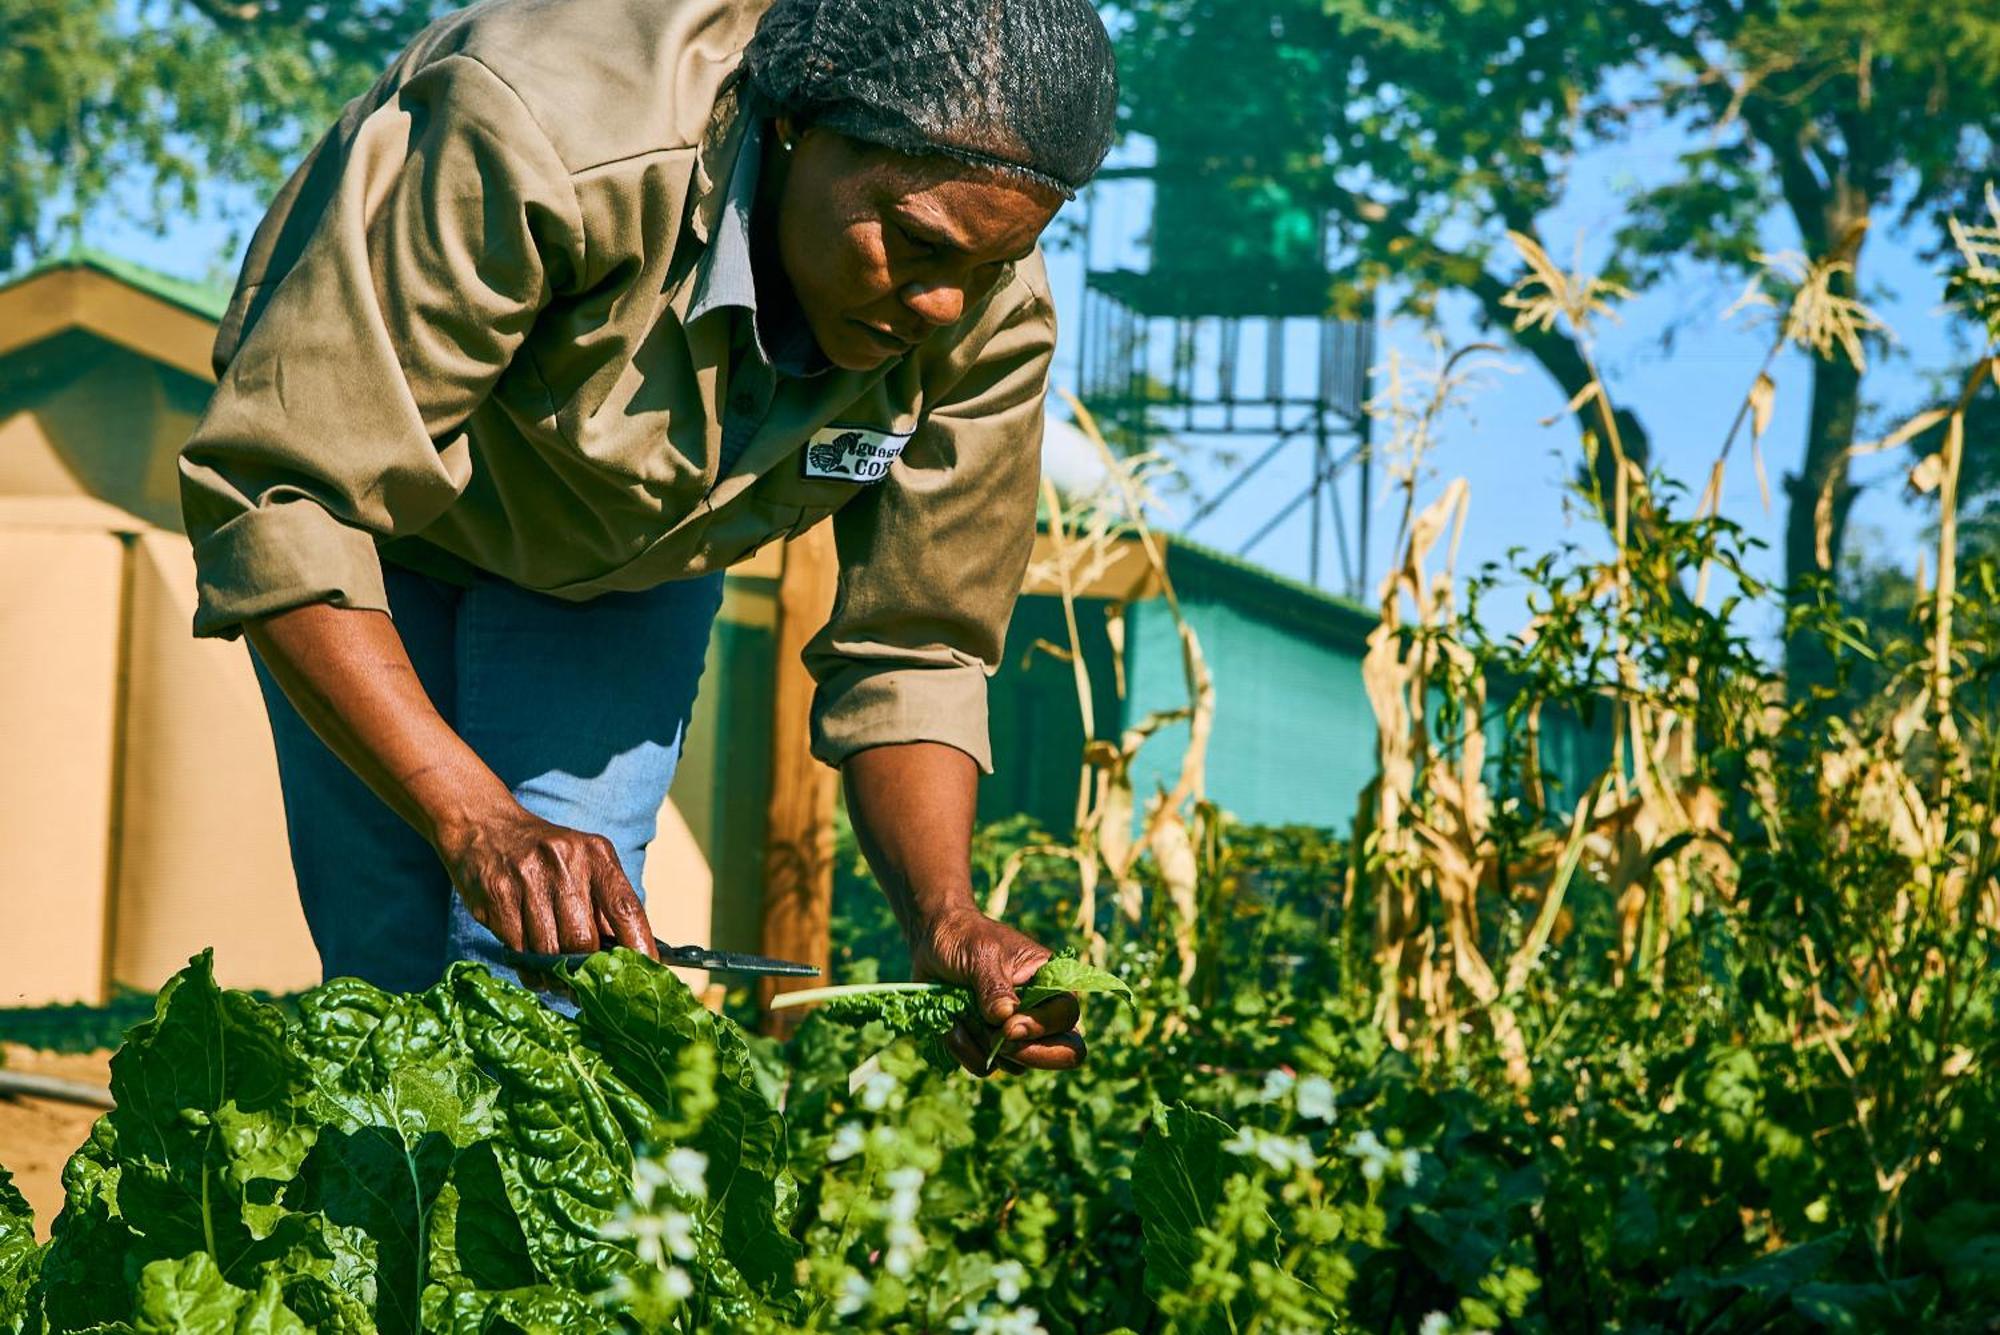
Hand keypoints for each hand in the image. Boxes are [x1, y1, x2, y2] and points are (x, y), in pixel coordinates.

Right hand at [433, 804, 658, 980]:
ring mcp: (528, 878)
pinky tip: (532, 967)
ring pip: (549, 951)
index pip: (626, 908)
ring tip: (558, 980)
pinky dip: (529, 968)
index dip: (638, 946)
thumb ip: (606, 905)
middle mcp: (564, 863)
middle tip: (586, 988)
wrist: (485, 828)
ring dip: (555, 974)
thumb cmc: (546, 856)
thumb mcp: (583, 865)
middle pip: (583, 940)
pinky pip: (519, 950)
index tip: (645, 972)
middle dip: (586, 971)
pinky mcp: (498, 896)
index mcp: (596, 854)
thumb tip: (632, 956)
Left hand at [911, 906, 1083, 1075]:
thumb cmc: (963, 938)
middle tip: (994, 1039)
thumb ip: (995, 989)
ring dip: (984, 1048)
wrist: (932, 942)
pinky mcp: (988, 1045)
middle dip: (1026, 1053)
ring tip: (961, 1016)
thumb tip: (1005, 1021)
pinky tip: (952, 1025)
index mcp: (1050, 982)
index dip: (1042, 1028)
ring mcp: (1015, 1032)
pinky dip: (965, 1051)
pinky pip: (985, 1067)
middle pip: (1062, 1052)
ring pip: (1017, 1066)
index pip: (1066, 1016)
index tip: (1008, 1028)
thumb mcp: (981, 956)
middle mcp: (1040, 1011)